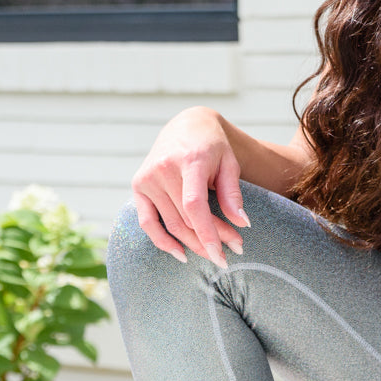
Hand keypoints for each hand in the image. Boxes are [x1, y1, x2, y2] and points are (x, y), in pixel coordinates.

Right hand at [131, 107, 249, 266]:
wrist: (186, 126)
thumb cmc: (213, 147)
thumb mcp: (229, 163)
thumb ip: (232, 193)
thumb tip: (242, 224)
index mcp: (189, 160)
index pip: (194, 204)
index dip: (207, 232)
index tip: (221, 254)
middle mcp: (163, 169)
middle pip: (187, 218)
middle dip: (211, 239)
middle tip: (233, 250)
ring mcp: (147, 178)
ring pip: (172, 224)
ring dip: (194, 243)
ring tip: (215, 253)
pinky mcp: (138, 185)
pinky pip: (147, 222)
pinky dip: (162, 241)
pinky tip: (181, 254)